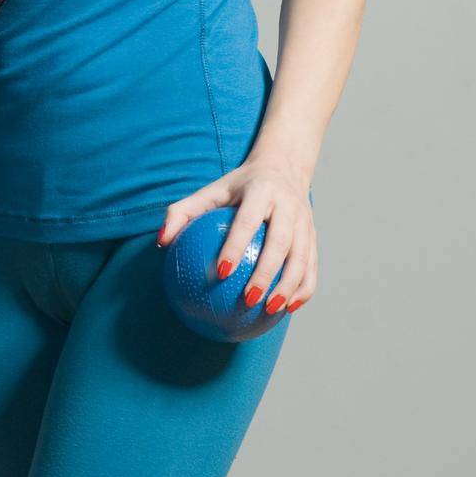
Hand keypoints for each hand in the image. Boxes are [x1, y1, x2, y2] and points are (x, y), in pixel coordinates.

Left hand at [156, 149, 317, 315]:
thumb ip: (182, 212)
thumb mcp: (210, 190)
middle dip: (267, 273)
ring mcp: (305, 221)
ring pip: (302, 257)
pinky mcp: (314, 235)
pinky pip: (312, 266)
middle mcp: (287, 205)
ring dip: (289, 285)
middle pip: (281, 242)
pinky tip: (288, 309)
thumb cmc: (238, 186)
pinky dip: (304, 288)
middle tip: (249, 299)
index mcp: (260, 191)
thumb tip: (161, 241)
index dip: (236, 246)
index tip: (222, 272)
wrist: (283, 167)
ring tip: (270, 309)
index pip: (247, 221)